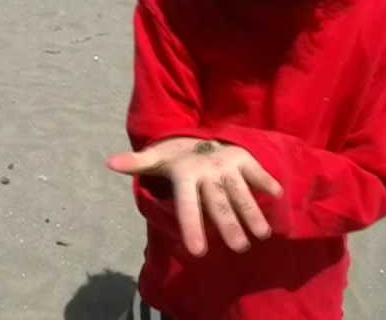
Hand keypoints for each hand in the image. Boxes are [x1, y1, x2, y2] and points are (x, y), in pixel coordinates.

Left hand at [106, 139, 282, 256]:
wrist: (197, 135)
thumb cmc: (176, 157)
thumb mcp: (156, 160)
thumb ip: (136, 163)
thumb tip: (108, 162)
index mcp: (184, 174)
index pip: (187, 204)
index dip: (191, 226)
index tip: (199, 251)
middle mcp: (206, 169)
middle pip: (217, 201)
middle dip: (228, 224)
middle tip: (238, 248)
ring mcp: (226, 163)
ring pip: (239, 190)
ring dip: (251, 211)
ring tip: (261, 235)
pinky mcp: (242, 157)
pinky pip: (255, 171)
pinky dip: (266, 181)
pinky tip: (277, 196)